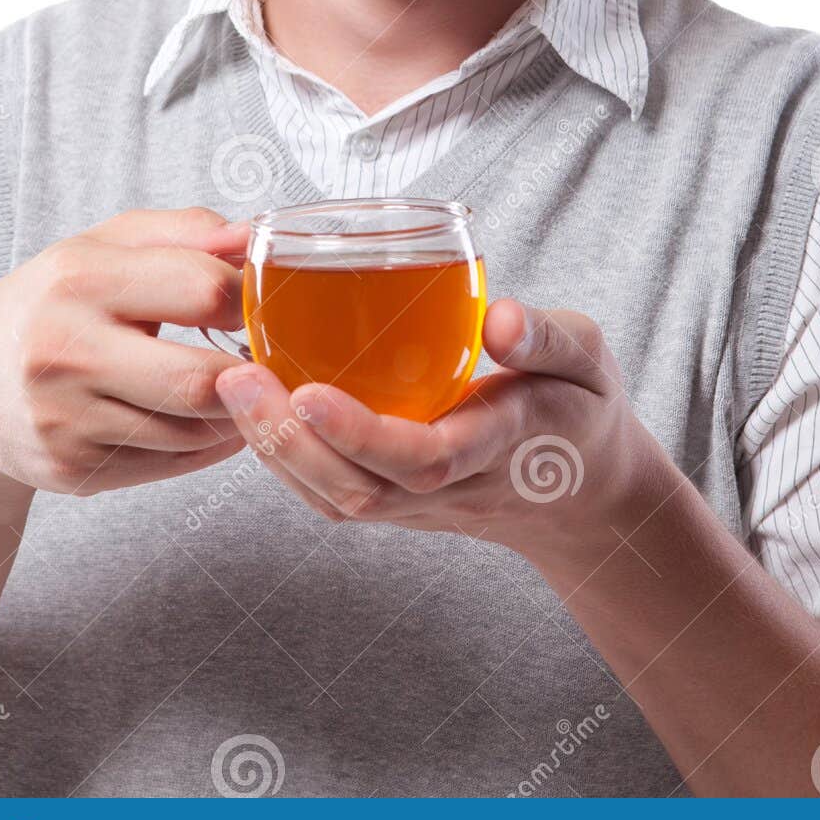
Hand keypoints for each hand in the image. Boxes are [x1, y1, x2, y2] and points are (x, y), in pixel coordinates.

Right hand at [0, 207, 252, 509]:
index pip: (201, 289)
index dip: (251, 297)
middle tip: (265, 358)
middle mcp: (64, 351)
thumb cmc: (51, 306)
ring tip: (240, 386)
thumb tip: (258, 236)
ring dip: (235, 412)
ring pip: (194, 430)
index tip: (262, 302)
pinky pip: (173, 464)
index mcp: (77, 280)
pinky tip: (208, 419)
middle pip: (202, 379)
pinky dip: (208, 445)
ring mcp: (64, 419)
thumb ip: (187, 231)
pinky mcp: (72, 470)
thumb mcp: (104, 247)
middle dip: (250, 372)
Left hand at [214, 296, 666, 569]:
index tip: (311, 393)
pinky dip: (284, 456)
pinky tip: (253, 406)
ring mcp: (417, 504)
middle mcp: (450, 487)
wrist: (583, 494)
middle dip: (291, 442)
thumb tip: (500, 315)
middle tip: (237, 378)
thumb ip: (548, 338)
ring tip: (232, 385)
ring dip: (276, 450)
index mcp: (499, 446)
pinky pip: (331, 491)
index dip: (363, 434)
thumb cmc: (581, 409)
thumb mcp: (588, 360)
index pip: (425, 458)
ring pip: (336, 498)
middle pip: (360, 489)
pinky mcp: (394, 500)